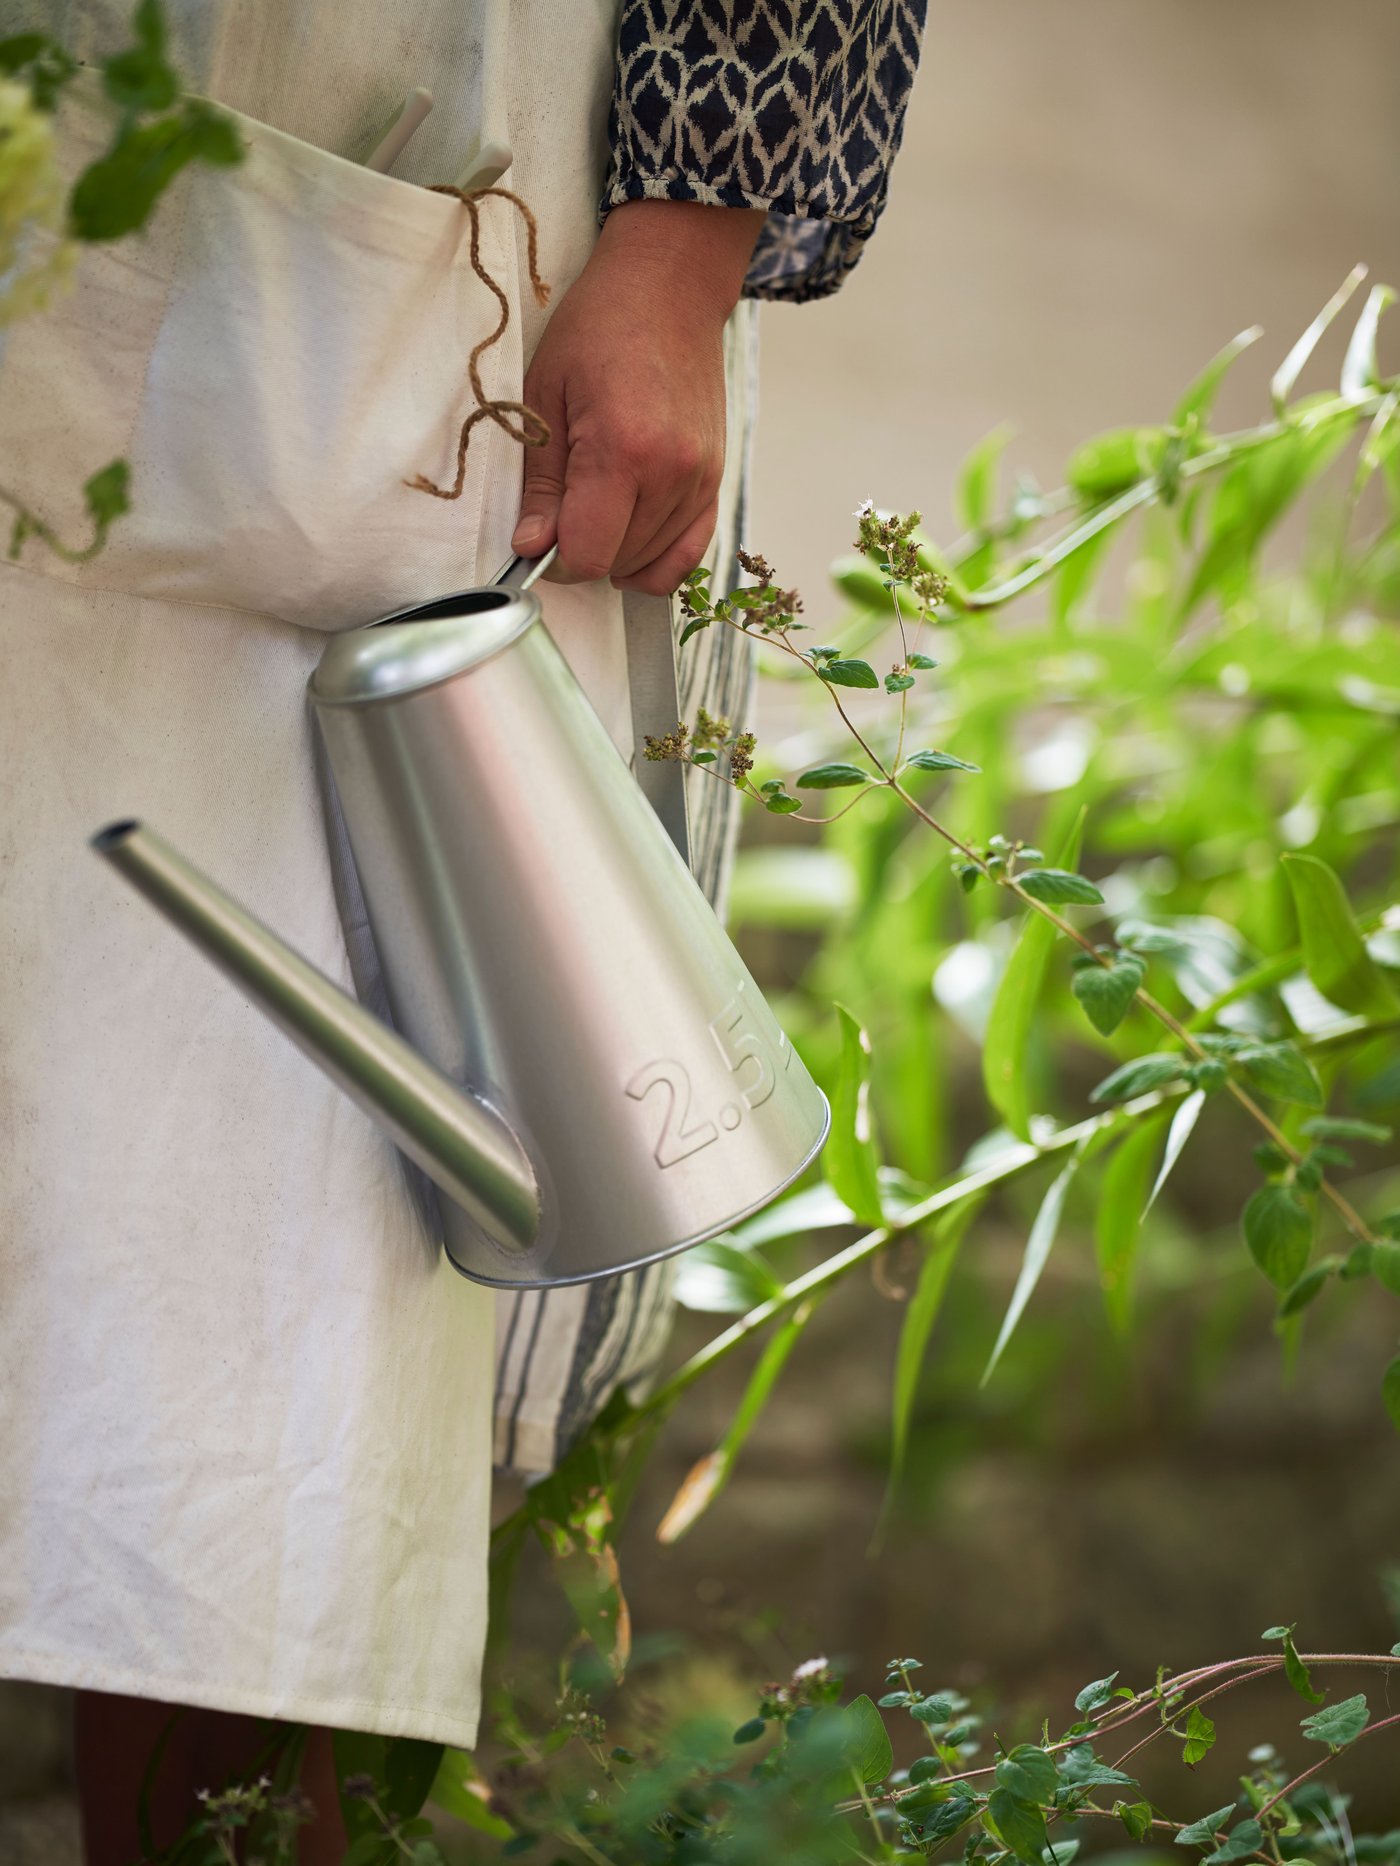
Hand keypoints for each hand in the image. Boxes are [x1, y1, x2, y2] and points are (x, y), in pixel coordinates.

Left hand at [510, 199, 764, 594]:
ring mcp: (701, 480)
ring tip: (595, 506)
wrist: (669, 288)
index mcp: (622, 451)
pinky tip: (630, 540)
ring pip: (650, 563)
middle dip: (582, 551)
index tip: (539, 534)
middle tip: (561, 511)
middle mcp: (671, 474)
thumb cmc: (600, 328)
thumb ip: (541, 482)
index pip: (589, 555)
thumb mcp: (545, 394)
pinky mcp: (715, 481)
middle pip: (618, 563)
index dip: (555, 558)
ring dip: (616, 552)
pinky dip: (655, 560)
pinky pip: (689, 553)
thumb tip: (530, 546)